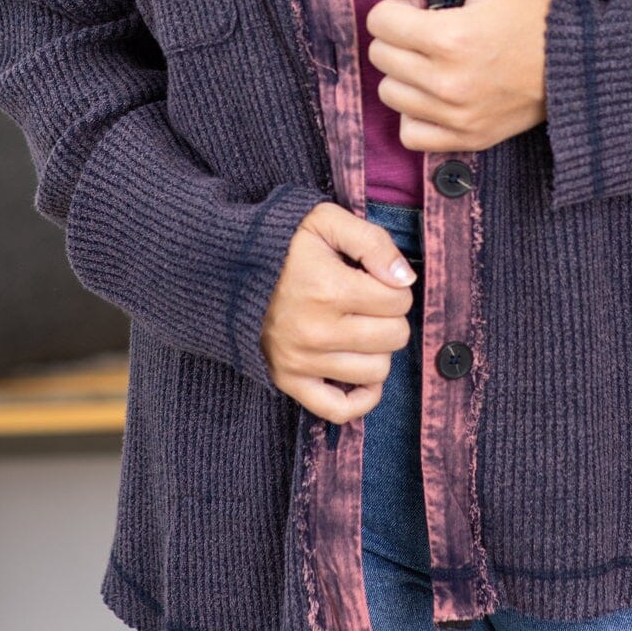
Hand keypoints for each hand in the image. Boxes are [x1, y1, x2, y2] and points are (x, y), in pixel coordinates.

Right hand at [259, 202, 416, 423]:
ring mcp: (302, 360)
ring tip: (357, 328)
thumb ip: (373, 242)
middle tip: (367, 302)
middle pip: (394, 337)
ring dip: (376, 350)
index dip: (395, 285)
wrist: (226, 268)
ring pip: (377, 371)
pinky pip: (340, 409)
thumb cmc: (283, 243)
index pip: (399, 300)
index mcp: (328, 288)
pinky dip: (361, 397)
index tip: (373, 277)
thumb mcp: (326, 221)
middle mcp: (316, 331)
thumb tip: (405, 280)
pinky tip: (361, 373)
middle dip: (390, 316)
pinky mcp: (289, 380)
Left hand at [364, 0, 557, 152]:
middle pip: (381, 55)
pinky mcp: (466, 139)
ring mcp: (455, 116)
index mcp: (449, 37)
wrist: (579, 61)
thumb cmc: (535, 11)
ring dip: (405, 73)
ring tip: (438, 60)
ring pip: (390, 93)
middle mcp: (447, 83)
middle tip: (435, 29)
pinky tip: (436, 94)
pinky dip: (415, 113)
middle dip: (400, 35)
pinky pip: (409, 133)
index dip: (401, 4)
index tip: (428, 5)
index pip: (380, 20)